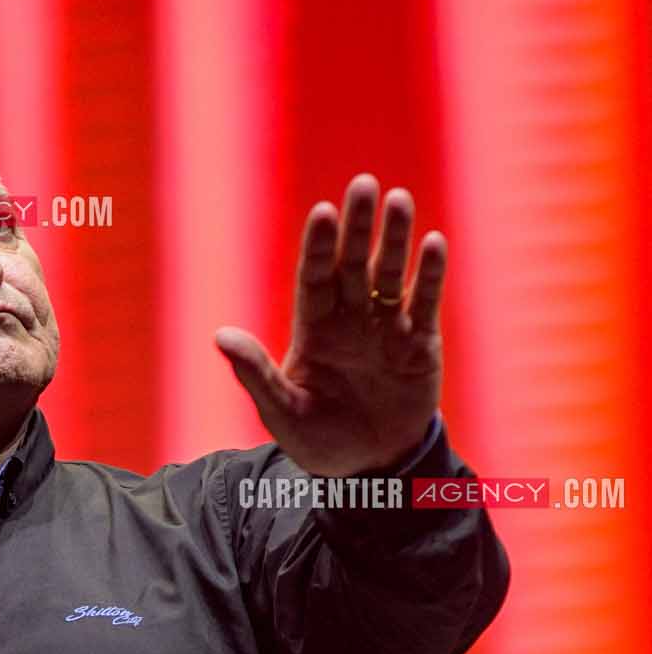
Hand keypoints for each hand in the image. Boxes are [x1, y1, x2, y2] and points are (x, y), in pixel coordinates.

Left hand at [213, 173, 443, 475]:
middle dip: (357, 226)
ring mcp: (388, 328)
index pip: (314, 278)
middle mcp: (351, 319)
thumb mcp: (283, 413)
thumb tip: (220, 336)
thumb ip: (256, 374)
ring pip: (390, 274)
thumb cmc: (319, 441)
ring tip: (399, 200)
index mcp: (314, 329)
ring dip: (395, 238)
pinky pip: (426, 302)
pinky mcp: (421, 343)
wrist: (370, 469)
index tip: (322, 213)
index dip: (317, 246)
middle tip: (363, 184)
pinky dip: (430, 275)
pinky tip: (433, 244)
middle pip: (353, 263)